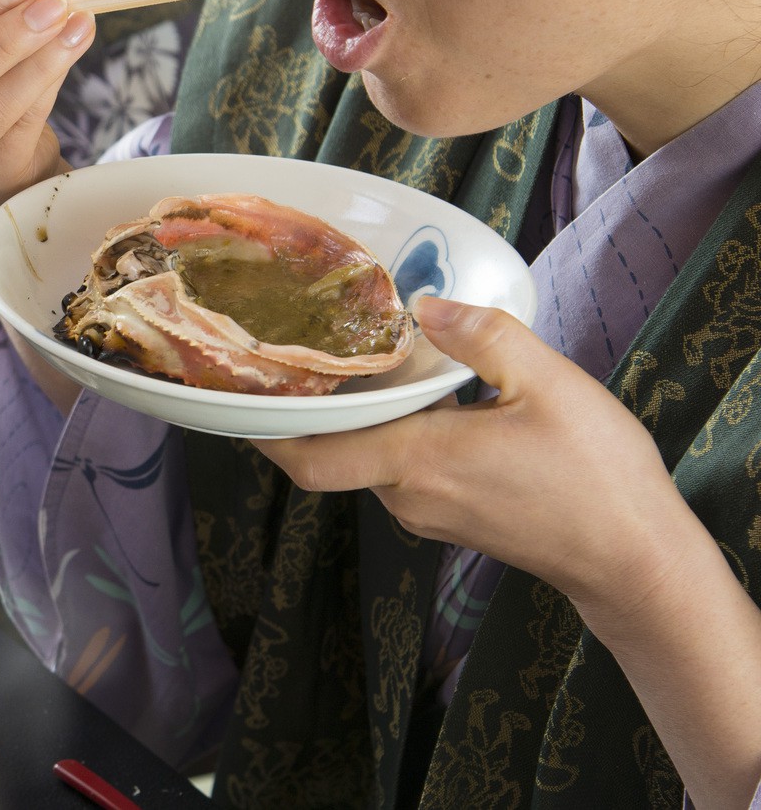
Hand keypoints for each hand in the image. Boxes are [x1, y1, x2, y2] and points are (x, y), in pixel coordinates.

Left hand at [255, 296, 699, 612]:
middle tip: (289, 354)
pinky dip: (395, 435)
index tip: (231, 393)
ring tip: (355, 362)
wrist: (637, 562)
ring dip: (360, 418)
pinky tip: (417, 397)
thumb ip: (483, 336)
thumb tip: (426, 307)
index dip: (260, 429)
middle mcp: (406, 493)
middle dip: (309, 408)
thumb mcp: (549, 384)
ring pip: (369, 458)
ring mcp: (427, 512)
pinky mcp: (451, 518)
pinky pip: (402, 470)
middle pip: (330, 452)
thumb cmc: (598, 479)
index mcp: (415, 460)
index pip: (308, 456)